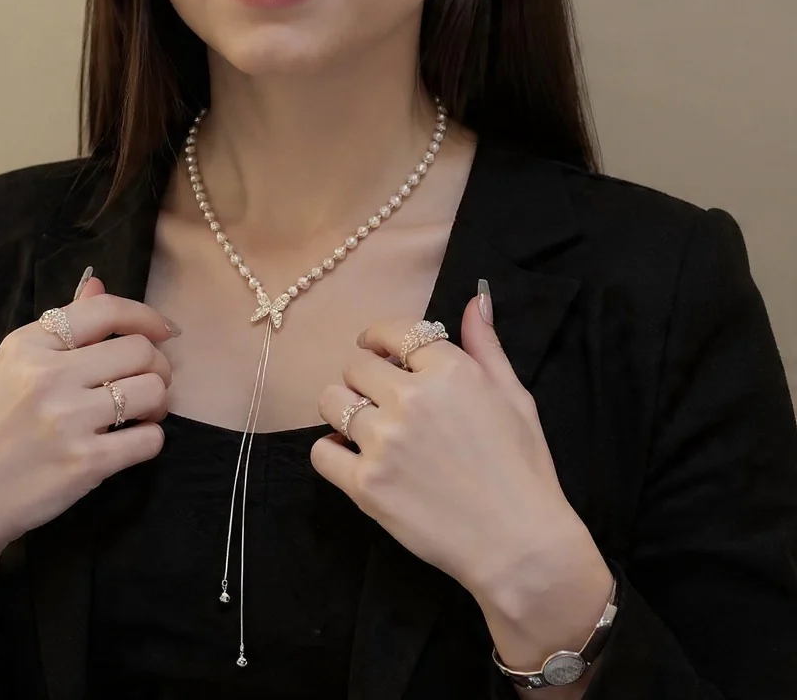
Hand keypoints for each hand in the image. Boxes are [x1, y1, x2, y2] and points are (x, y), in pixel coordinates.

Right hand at [0, 276, 177, 565]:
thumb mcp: (9, 368)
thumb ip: (59, 328)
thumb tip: (98, 284)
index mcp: (28, 345)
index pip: (106, 311)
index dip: (147, 317)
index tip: (165, 330)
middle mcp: (48, 376)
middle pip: (140, 350)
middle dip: (158, 365)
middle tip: (150, 382)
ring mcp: (68, 420)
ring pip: (153, 390)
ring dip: (159, 402)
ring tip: (143, 413)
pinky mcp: (85, 463)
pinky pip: (150, 439)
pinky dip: (150, 440)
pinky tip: (131, 443)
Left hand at [311, 288, 609, 624]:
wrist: (520, 546)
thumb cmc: (523, 470)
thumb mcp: (514, 397)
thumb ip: (486, 345)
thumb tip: (474, 298)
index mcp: (450, 371)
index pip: (393, 332)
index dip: (380, 338)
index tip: (377, 350)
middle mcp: (412, 398)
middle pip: (356, 365)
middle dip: (365, 377)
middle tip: (379, 398)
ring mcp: (384, 442)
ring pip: (331, 401)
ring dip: (343, 408)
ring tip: (363, 425)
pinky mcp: (366, 485)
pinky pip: (321, 451)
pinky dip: (331, 450)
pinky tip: (352, 456)